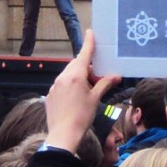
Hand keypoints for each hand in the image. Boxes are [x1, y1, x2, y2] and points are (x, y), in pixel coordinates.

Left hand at [44, 29, 120, 152]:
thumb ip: (104, 84)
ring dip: (78, 76)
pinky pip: (61, 84)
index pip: (84, 54)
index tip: (90, 32)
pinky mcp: (50, 94)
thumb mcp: (95, 99)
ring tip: (87, 89)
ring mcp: (55, 85)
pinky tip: (75, 98)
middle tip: (96, 76)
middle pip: (76, 64)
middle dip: (86, 66)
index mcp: (76, 75)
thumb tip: (116, 76)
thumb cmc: (81, 116)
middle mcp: (63, 77)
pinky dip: (70, 85)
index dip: (88, 42)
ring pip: (68, 74)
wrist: (63, 134)